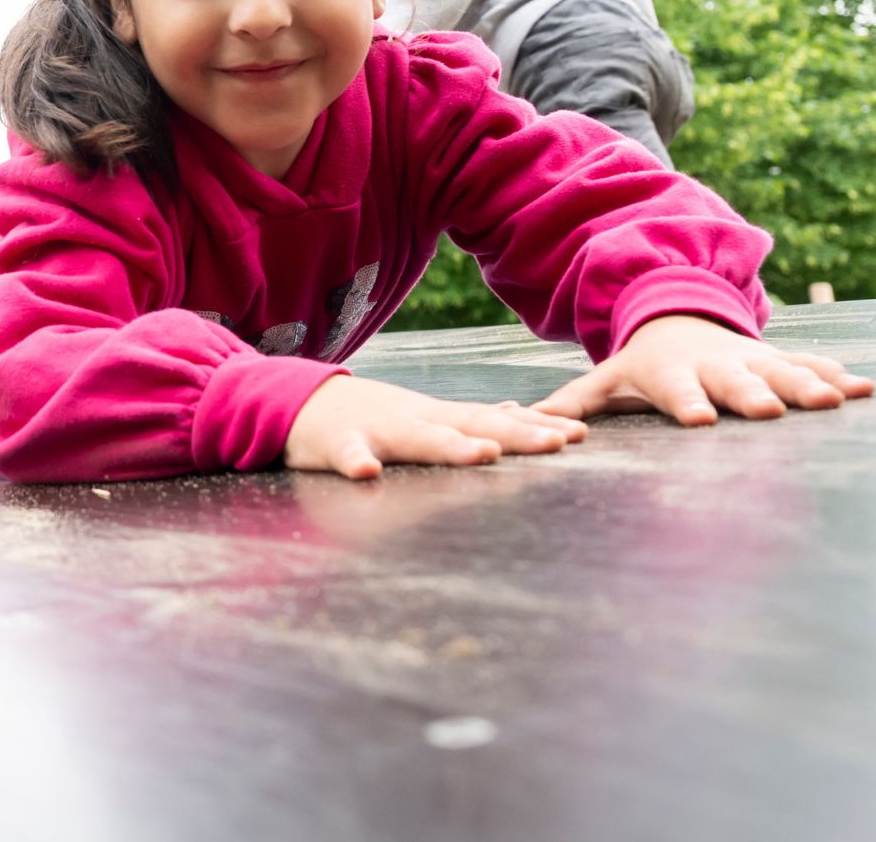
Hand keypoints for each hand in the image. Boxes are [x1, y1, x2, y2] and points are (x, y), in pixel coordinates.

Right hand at [283, 375, 585, 478]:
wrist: (293, 400)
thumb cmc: (363, 415)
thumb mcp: (419, 416)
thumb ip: (464, 419)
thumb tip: (516, 412)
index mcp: (436, 417)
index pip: (495, 420)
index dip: (537, 427)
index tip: (582, 434)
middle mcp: (414, 419)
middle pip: (470, 424)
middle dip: (516, 434)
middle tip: (559, 443)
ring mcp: (375, 428)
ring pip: (416, 437)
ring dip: (450, 445)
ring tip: (484, 455)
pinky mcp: (334, 443)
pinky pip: (345, 454)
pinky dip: (356, 461)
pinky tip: (367, 474)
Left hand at [534, 314, 873, 425]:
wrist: (678, 317)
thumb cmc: (640, 365)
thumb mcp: (607, 378)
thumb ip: (571, 402)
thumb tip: (531, 424)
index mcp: (670, 374)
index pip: (676, 391)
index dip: (687, 403)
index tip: (700, 420)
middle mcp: (713, 365)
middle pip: (733, 381)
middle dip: (752, 394)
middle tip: (770, 411)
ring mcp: (749, 360)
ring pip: (779, 371)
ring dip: (806, 385)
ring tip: (834, 401)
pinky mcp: (777, 359)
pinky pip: (809, 366)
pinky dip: (835, 375)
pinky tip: (863, 389)